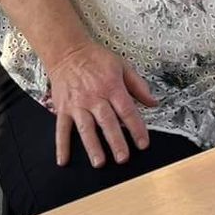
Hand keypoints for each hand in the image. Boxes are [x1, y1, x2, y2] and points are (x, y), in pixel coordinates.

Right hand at [44, 40, 157, 166]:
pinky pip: (62, 129)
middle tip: (123, 158)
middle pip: (107, 122)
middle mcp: (94, 97)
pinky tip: (63, 160)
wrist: (67, 51)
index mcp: (111, 87)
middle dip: (116, 141)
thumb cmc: (95, 58)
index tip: (143, 143)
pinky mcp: (63, 108)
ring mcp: (78, 104)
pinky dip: (61, 145)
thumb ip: (138, 85)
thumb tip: (153, 102)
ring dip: (92, 146)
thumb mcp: (122, 66)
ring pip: (86, 128)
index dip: (136, 128)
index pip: (127, 110)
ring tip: (99, 162)